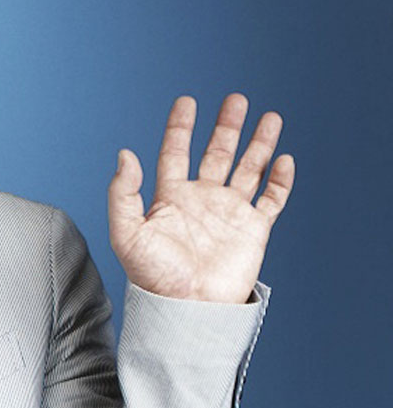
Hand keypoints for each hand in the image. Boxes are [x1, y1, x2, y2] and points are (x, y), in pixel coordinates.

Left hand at [108, 94, 294, 303]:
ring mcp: (229, 213)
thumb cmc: (153, 276)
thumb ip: (123, 193)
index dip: (180, 127)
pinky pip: (271, 199)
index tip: (187, 101)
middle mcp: (202, 200)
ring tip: (270, 117)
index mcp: (171, 197)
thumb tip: (125, 154)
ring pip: (248, 169)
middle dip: (227, 126)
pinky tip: (283, 159)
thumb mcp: (127, 233)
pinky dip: (280, 179)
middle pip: (217, 153)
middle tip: (236, 99)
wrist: (187, 308)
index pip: (176, 152)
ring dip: (259, 143)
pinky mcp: (254, 230)